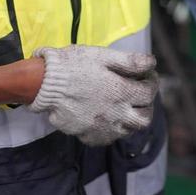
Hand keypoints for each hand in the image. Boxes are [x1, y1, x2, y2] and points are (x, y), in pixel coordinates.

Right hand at [29, 45, 157, 145]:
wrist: (44, 83)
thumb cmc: (73, 65)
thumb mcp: (103, 56)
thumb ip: (130, 61)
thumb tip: (152, 63)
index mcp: (121, 92)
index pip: (149, 93)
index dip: (152, 82)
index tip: (147, 76)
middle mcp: (115, 114)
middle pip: (144, 119)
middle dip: (147, 107)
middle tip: (140, 96)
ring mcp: (102, 127)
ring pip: (128, 131)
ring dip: (132, 119)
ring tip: (124, 106)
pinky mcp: (89, 135)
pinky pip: (109, 138)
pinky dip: (113, 129)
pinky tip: (107, 117)